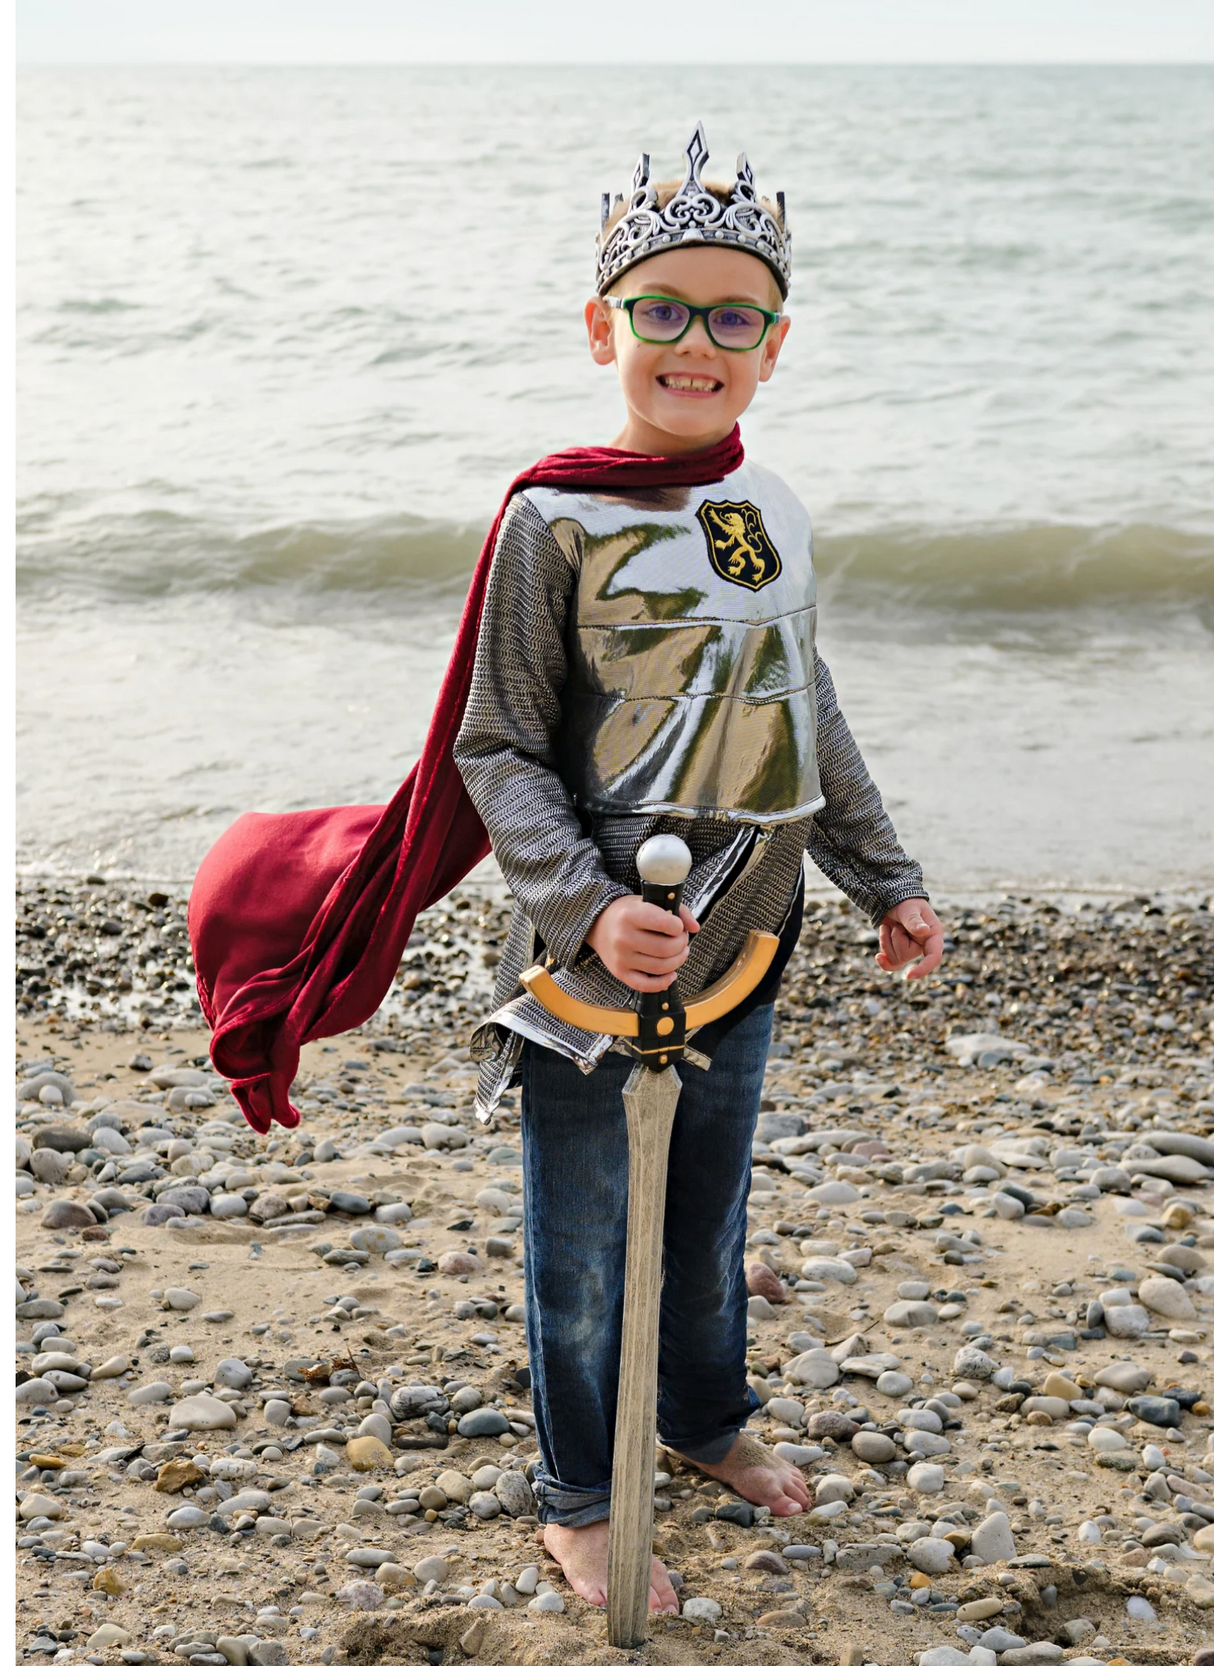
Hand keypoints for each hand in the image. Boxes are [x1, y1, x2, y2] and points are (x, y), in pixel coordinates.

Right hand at [585, 896, 699, 992]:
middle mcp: (623, 938)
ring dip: (678, 961)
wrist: (598, 925)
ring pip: (661, 968)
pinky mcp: (620, 973)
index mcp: (631, 915)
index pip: (666, 924)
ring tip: (679, 953)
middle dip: (682, 945)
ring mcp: (621, 958)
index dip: (679, 927)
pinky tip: (671, 974)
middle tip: (681, 940)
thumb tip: (695, 928)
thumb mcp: (649, 902)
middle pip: (666, 949)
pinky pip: (646, 986)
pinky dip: (664, 982)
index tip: (678, 926)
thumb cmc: (629, 912)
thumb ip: (677, 911)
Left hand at [876, 897, 943, 979]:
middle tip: (897, 923)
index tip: (909, 975)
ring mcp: (912, 950)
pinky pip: (892, 964)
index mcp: (933, 934)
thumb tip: (923, 931)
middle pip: (906, 956)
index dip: (923, 968)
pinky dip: (884, 961)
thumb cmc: (905, 902)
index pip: (934, 956)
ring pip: (895, 959)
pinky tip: (878, 957)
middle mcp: (924, 945)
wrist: (892, 900)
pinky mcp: (900, 952)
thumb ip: (914, 921)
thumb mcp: (909, 909)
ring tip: (890, 925)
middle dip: (895, 938)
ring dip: (886, 940)